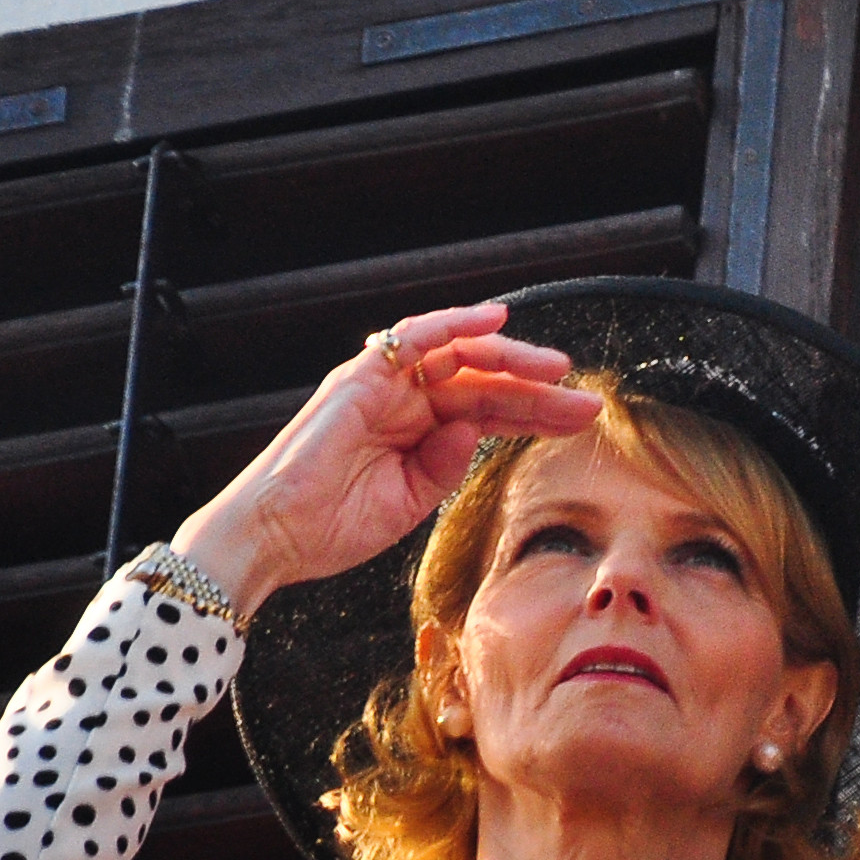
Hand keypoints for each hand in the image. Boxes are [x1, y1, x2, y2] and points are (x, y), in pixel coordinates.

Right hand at [174, 304, 601, 613]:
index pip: (491, 413)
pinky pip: (412, 337)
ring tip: (557, 370)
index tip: (582, 421)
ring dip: (511, 358)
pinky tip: (496, 321)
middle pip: (486, 384)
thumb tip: (475, 430)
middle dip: (539, 392)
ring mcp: (383, 387)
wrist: (272, 538)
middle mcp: (405, 403)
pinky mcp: (360, 378)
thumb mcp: (408, 502)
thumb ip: (445, 465)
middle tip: (586, 402)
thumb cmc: (330, 527)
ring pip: (460, 357)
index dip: (538, 415)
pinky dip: (453, 323)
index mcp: (420, 434)